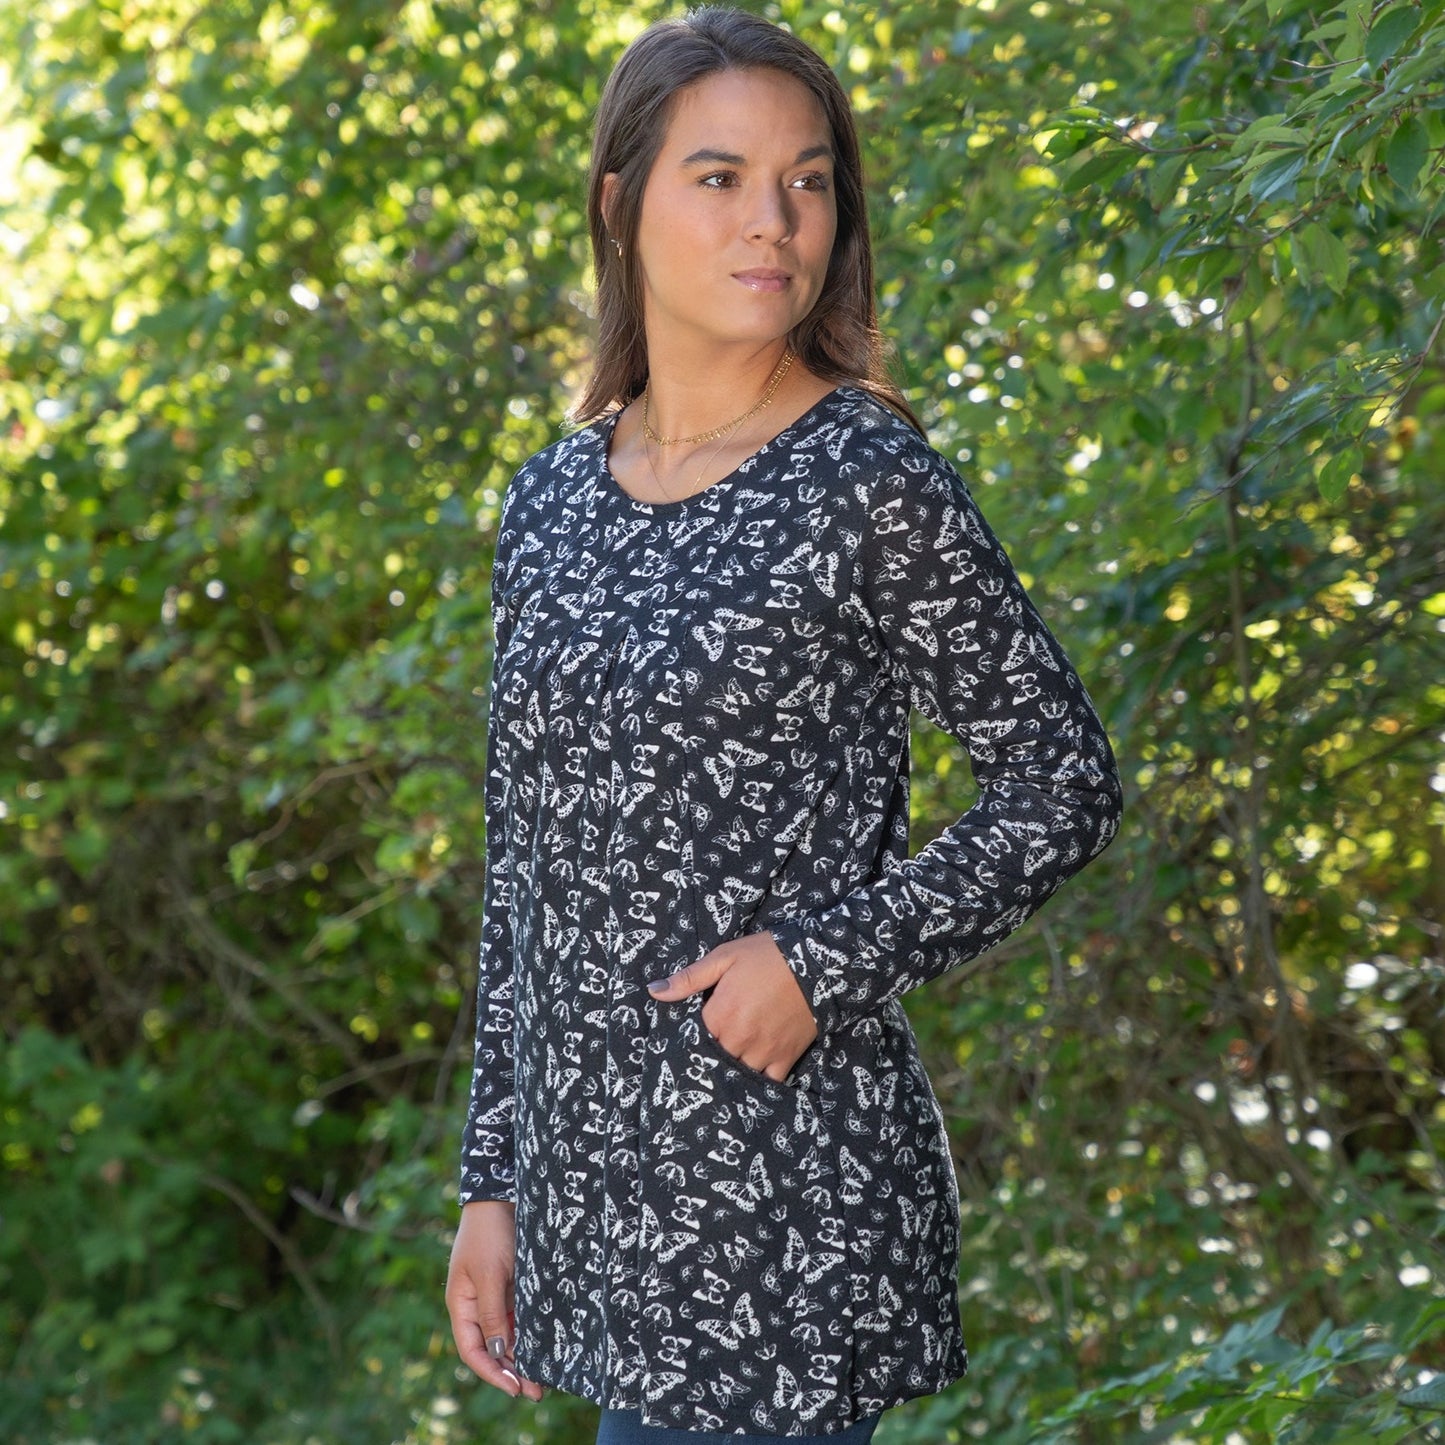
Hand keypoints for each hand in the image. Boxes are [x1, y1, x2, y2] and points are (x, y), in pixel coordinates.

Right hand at [445, 1199, 544, 1401]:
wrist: (501, 1195)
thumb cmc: (488, 1233)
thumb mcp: (490, 1274)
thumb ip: (492, 1313)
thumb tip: (498, 1351)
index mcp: (461, 1305)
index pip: (473, 1350)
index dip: (492, 1372)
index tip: (513, 1388)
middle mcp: (476, 1305)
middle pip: (492, 1348)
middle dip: (512, 1371)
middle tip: (536, 1391)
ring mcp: (495, 1296)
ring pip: (507, 1336)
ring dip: (523, 1356)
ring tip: (544, 1378)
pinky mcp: (512, 1285)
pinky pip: (520, 1317)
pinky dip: (530, 1334)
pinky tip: (545, 1346)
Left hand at [648, 931, 817, 1082]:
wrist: (817, 962)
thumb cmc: (767, 956)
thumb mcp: (724, 957)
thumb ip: (689, 978)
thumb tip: (654, 990)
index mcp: (720, 1014)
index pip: (695, 1035)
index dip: (698, 1030)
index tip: (705, 1023)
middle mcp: (739, 1039)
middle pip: (716, 1056)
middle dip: (716, 1049)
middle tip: (723, 1036)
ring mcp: (763, 1052)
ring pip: (739, 1071)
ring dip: (736, 1063)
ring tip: (738, 1050)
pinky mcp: (785, 1058)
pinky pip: (768, 1080)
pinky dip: (761, 1076)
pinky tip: (757, 1066)